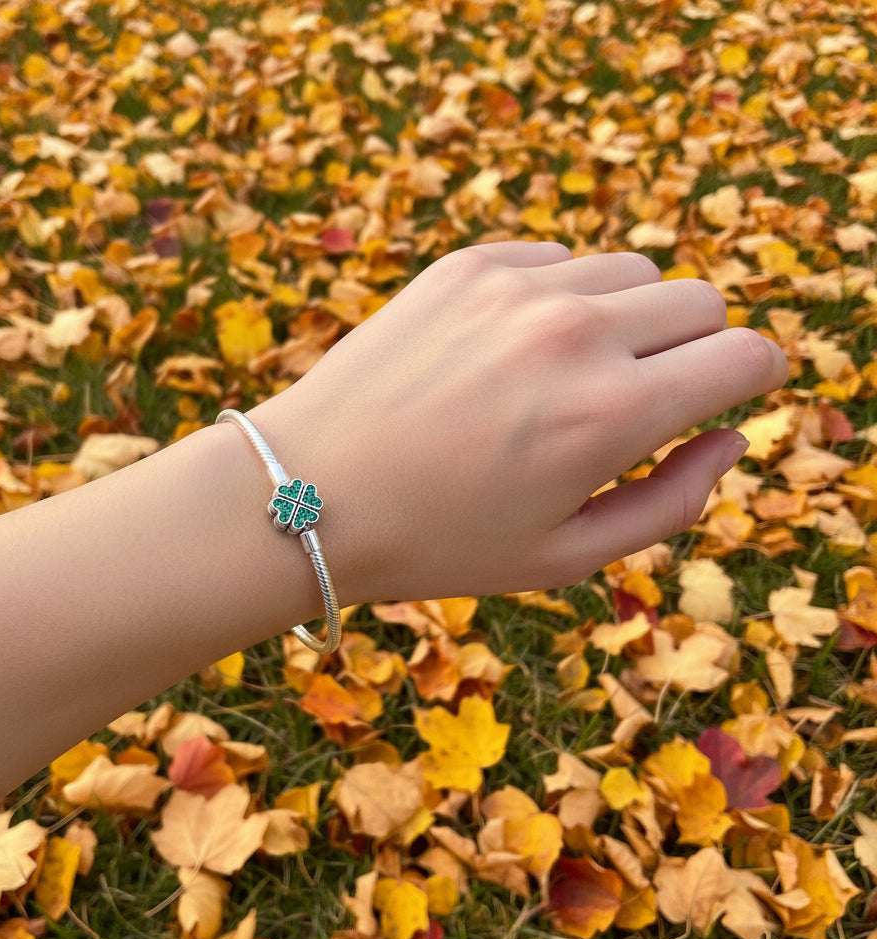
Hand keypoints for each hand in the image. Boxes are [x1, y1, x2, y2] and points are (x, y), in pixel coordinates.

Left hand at [250, 243, 787, 601]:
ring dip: (627, 319)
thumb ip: (672, 502)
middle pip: (699, 301)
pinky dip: (559, 297)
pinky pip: (556, 259)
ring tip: (568, 379)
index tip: (728, 395)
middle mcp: (575, 333)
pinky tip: (511, 351)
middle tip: (639, 399)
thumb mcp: (565, 557)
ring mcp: (515, 288)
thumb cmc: (436, 542)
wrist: (307, 494)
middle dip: (693, 349)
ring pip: (631, 271)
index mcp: (611, 414)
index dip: (752, 378)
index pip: (745, 355)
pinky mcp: (465, 265)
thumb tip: (728, 439)